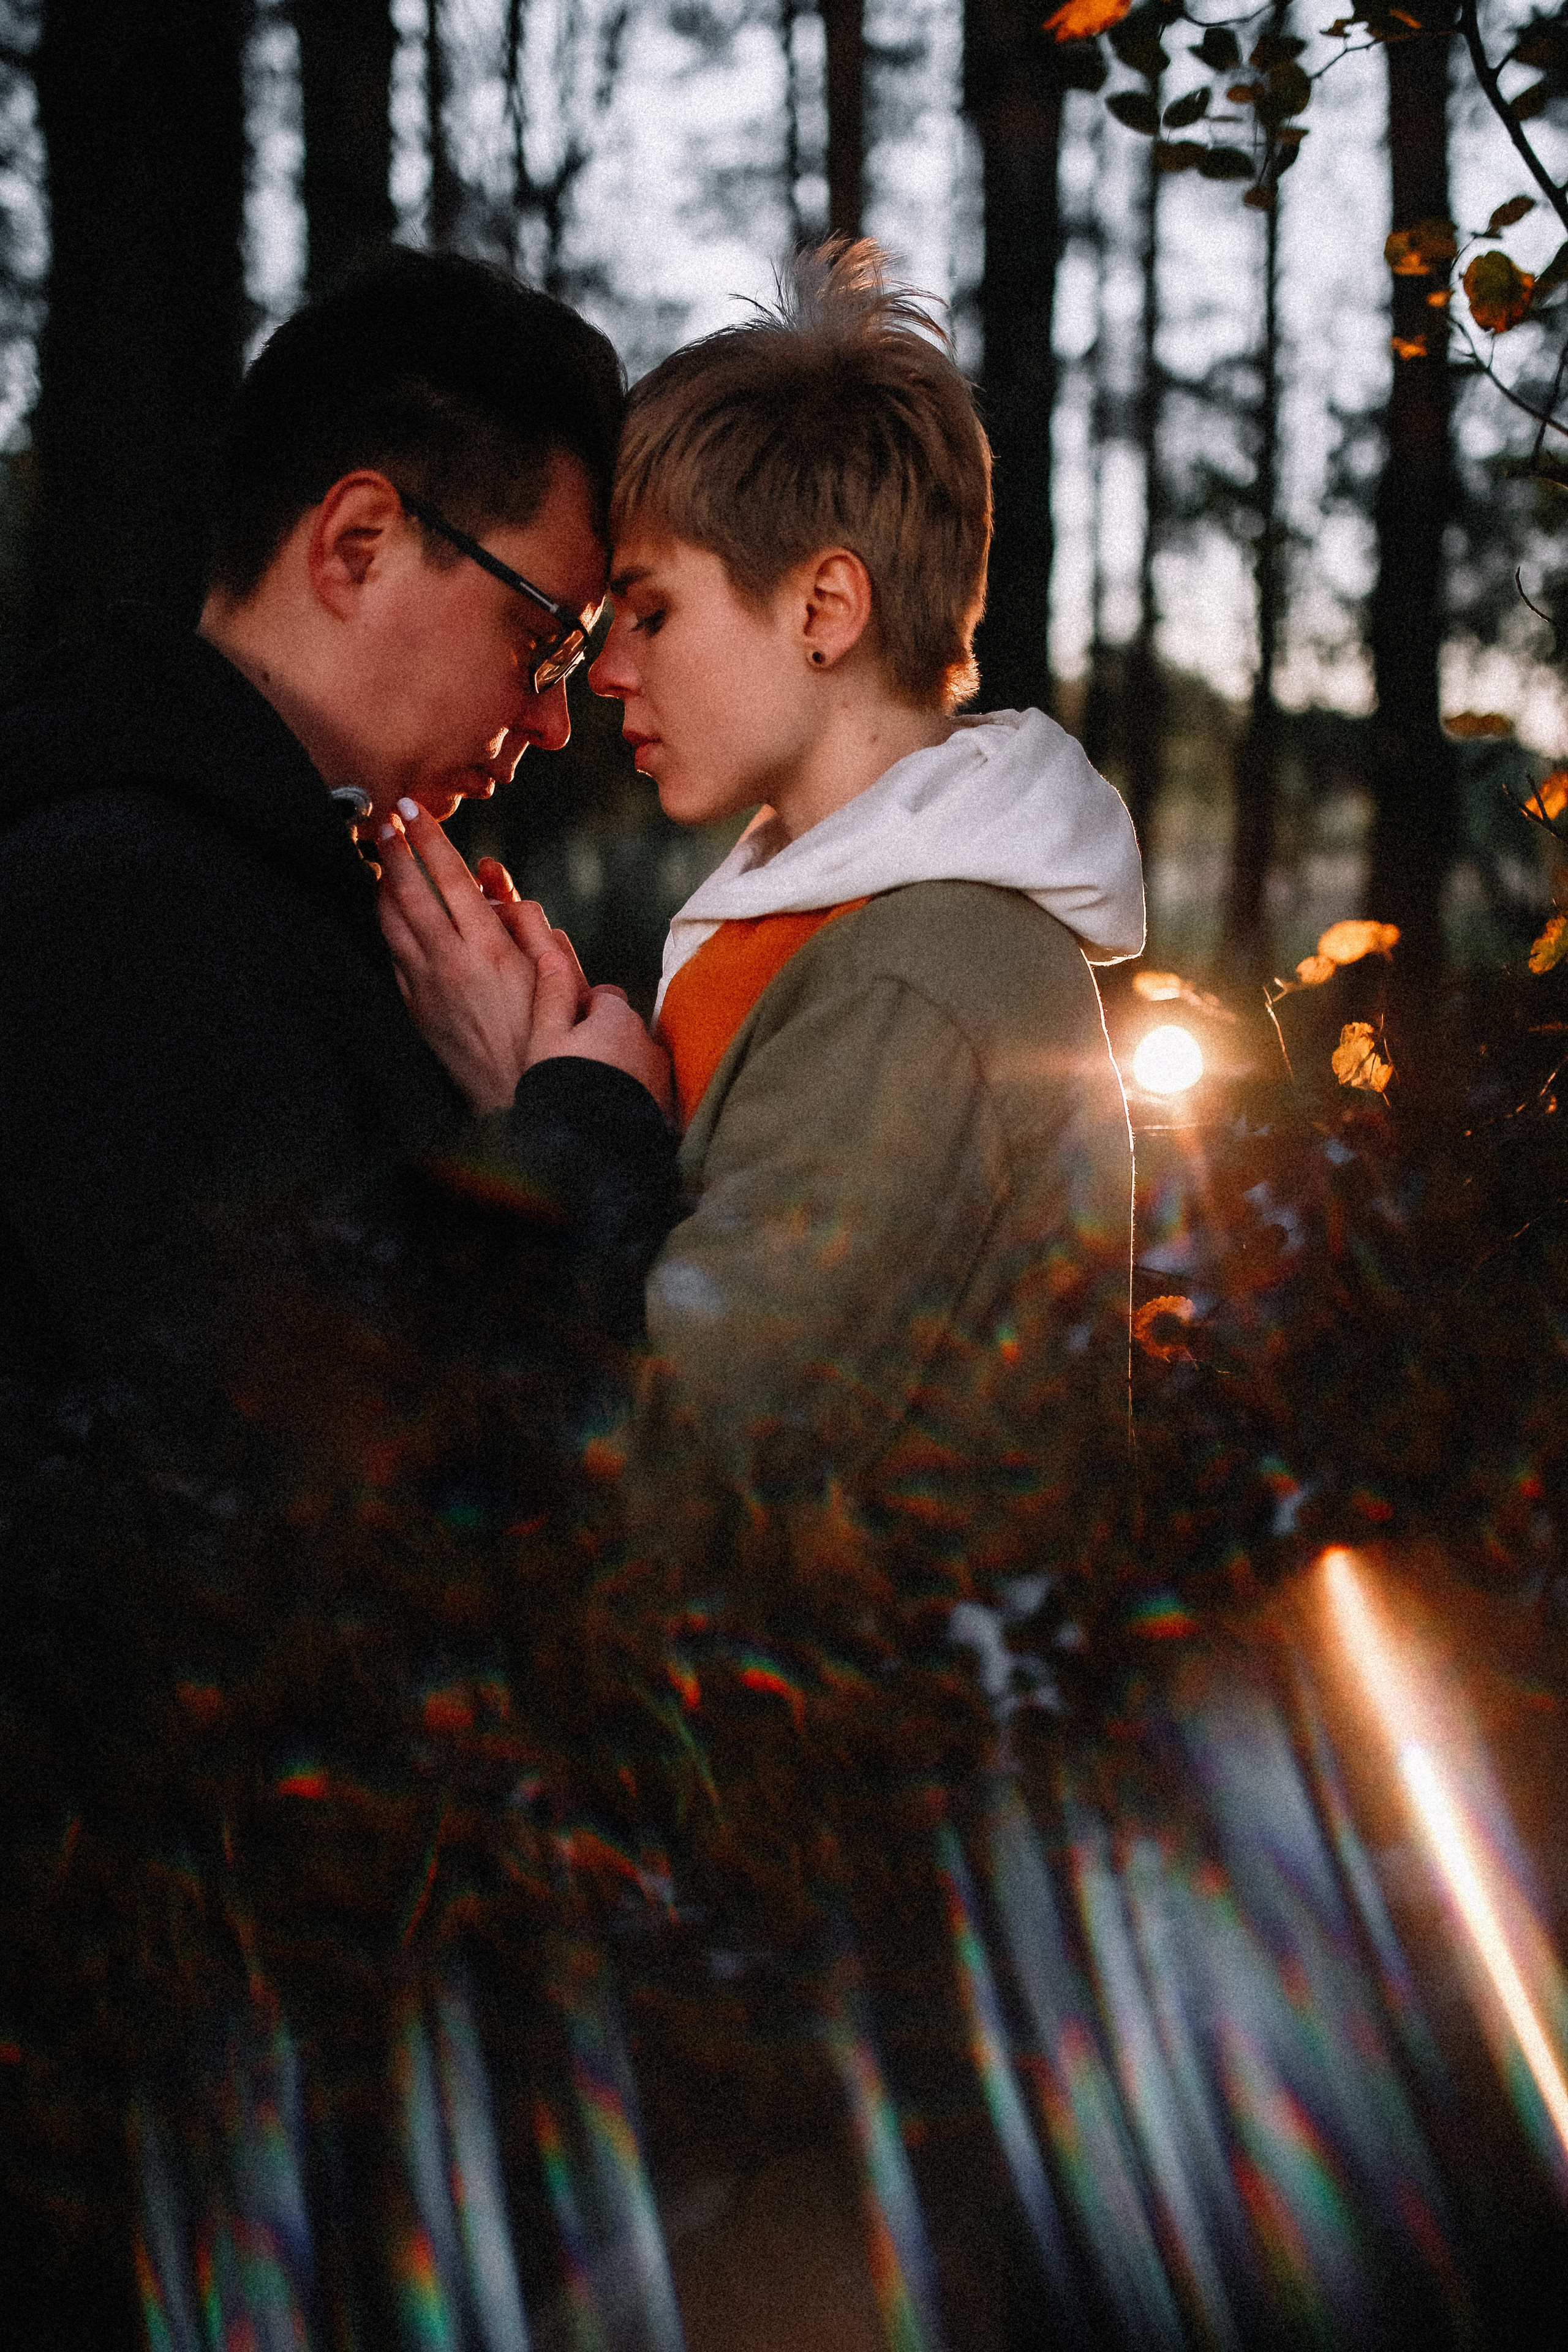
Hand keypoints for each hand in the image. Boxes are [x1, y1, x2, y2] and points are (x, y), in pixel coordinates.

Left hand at [378, 804, 670, 1117]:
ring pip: (391, 924)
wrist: (521, 1095)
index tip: (411, 811)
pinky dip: (386, 926)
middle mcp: (451, 964)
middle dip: (393, 852)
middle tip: (383, 823)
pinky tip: (386, 912)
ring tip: (377, 860)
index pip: (448, 878)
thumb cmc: (549, 1032)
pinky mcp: (417, 1009)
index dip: (427, 840)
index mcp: (489, 948)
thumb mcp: (554, 969)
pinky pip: (394, 956)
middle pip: (408, 893)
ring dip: (381, 886)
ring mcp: (428, 988)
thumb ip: (525, 920)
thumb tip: (496, 881)